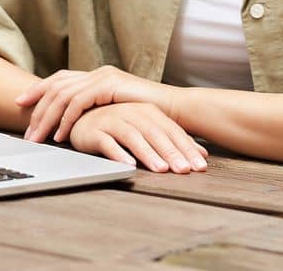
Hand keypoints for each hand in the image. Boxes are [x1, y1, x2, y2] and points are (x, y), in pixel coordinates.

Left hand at [16, 65, 177, 143]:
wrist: (174, 111)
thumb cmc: (147, 116)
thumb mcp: (116, 112)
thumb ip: (97, 112)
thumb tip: (74, 124)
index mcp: (96, 77)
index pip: (60, 79)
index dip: (38, 89)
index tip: (20, 103)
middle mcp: (96, 73)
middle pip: (56, 86)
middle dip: (37, 108)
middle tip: (26, 131)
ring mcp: (102, 77)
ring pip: (63, 95)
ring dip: (48, 118)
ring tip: (39, 138)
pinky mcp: (109, 85)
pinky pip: (79, 102)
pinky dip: (67, 119)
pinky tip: (61, 135)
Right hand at [64, 102, 206, 172]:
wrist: (81, 118)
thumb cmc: (118, 126)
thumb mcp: (147, 130)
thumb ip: (172, 140)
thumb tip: (201, 154)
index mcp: (147, 111)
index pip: (171, 130)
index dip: (186, 148)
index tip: (200, 166)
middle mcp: (131, 112)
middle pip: (154, 133)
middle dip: (171, 152)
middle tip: (184, 170)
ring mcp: (111, 120)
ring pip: (133, 137)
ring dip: (148, 154)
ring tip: (160, 170)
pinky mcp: (94, 131)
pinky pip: (107, 142)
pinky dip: (118, 153)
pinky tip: (128, 165)